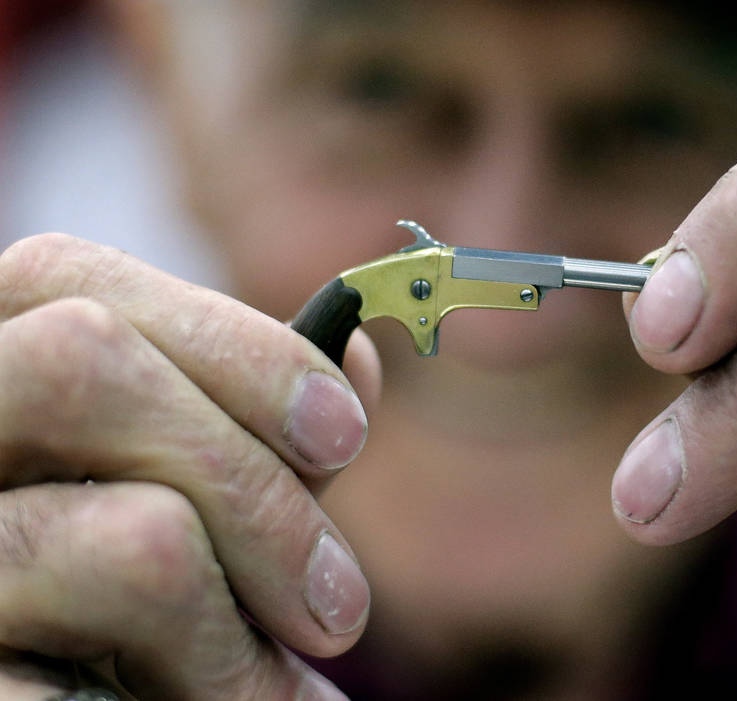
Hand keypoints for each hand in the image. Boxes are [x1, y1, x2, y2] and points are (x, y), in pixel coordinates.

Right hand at [0, 234, 379, 699]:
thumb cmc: (123, 622)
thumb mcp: (191, 507)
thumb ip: (252, 434)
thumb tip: (355, 358)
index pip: (70, 282)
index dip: (233, 341)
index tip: (345, 432)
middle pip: (83, 361)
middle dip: (252, 482)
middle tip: (337, 604)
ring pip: (135, 534)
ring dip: (242, 631)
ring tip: (274, 690)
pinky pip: (82, 683)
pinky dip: (195, 696)